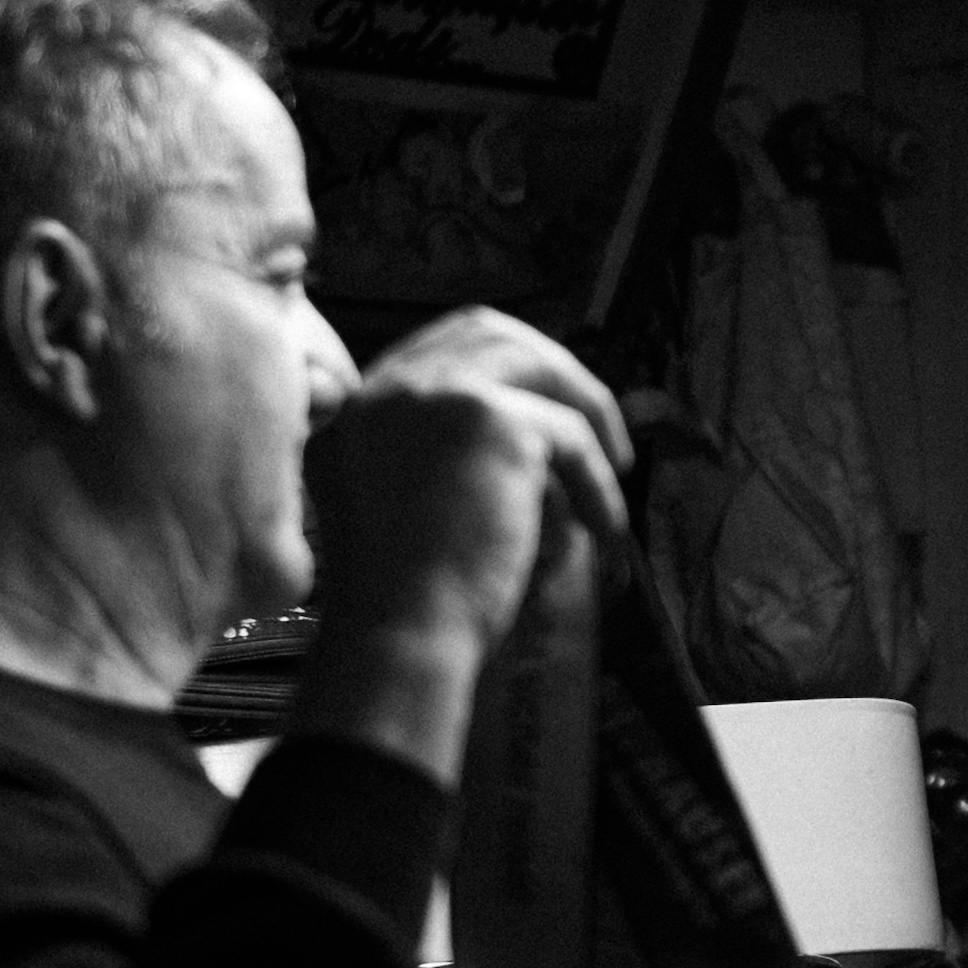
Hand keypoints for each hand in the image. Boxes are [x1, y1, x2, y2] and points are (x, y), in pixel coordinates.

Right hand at [301, 309, 633, 671]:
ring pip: (538, 367)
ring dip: (588, 416)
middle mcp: (387, 386)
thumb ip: (432, 457)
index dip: (501, 368)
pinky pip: (571, 436)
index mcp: (355, 407)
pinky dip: (597, 484)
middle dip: (551, 371)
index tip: (547, 412)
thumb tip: (532, 433)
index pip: (437, 346)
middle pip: (487, 330)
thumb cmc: (403, 605)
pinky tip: (604, 531)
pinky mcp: (490, 417)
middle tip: (594, 428)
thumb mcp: (396, 509)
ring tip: (612, 475)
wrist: (397, 637)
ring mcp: (435, 392)